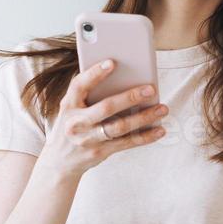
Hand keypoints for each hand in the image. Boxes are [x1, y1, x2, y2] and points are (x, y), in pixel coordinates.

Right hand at [34, 59, 167, 181]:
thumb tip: (124, 78)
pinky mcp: (100, 152)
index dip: (94, 73)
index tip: (112, 62)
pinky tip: (159, 130)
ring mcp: (88, 139)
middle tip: (151, 89)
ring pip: (120, 127)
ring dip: (144, 117)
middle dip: (130, 97)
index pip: (79, 86)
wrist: (60, 160)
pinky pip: (127, 143)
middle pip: (106, 108)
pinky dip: (145, 137)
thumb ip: (90, 94)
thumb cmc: (72, 124)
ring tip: (162, 108)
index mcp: (68, 105)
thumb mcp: (72, 108)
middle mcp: (76, 122)